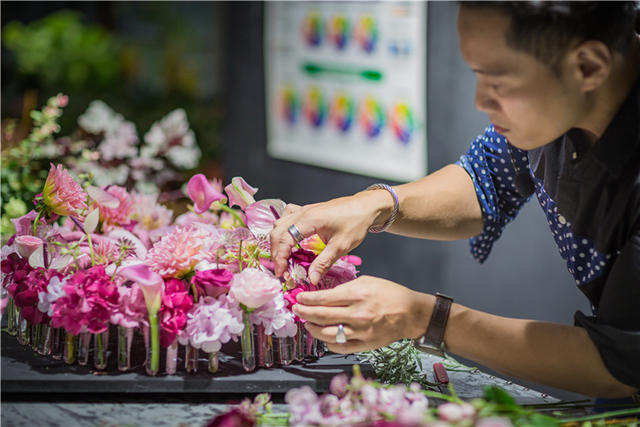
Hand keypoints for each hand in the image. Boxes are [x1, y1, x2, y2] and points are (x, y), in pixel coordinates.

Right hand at [270, 191, 391, 284]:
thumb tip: (311, 279)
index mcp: (309, 220)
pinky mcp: (307, 211)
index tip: (281, 273)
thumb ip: (323, 263)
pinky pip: (287, 218)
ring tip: (284, 258)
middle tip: (282, 269)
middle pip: (277, 232)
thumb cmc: (356, 222)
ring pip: (279, 224)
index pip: (284, 239)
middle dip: (276, 252)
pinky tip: (290, 239)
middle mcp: (303, 213)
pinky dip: (284, 230)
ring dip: (278, 241)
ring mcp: (304, 210)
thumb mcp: (341, 246)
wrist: (366, 206)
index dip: (279, 258)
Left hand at [292, 275, 433, 352]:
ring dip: (312, 328)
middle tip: (297, 309)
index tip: (298, 298)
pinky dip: (327, 342)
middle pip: (320, 316)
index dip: (307, 299)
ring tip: (308, 323)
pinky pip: (338, 347)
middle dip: (304, 312)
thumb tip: (323, 294)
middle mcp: (356, 314)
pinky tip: (324, 335)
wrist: (410, 313)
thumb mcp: (367, 281)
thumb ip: (344, 288)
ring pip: (326, 334)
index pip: (323, 299)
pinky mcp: (364, 345)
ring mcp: (359, 332)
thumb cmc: (389, 293)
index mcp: (356, 295)